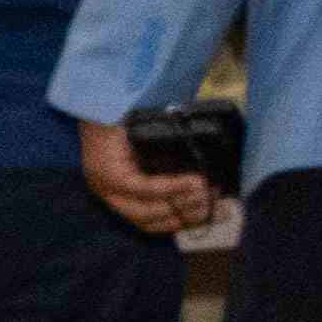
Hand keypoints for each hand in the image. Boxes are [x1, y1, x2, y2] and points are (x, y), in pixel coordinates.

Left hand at [77, 116, 214, 239]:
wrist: (108, 98)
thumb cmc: (133, 122)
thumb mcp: (156, 151)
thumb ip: (173, 170)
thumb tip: (207, 187)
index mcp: (118, 193)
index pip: (148, 222)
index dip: (179, 224)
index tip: (207, 218)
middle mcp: (108, 194)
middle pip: (149, 220)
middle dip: (186, 217)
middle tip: (216, 207)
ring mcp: (104, 185)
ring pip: (146, 210)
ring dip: (182, 204)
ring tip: (208, 193)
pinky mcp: (108, 174)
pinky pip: (143, 188)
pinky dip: (171, 187)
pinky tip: (193, 183)